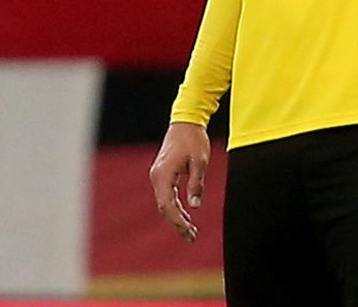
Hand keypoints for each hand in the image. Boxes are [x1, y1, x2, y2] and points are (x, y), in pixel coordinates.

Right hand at [149, 121, 210, 241]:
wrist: (186, 122)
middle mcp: (157, 176)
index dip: (176, 221)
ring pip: (164, 203)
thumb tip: (195, 206)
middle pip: (164, 207)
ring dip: (176, 218)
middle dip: (177, 224)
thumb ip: (196, 183)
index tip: (189, 231)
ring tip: (191, 232)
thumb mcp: (200, 162)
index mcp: (163, 174)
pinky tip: (186, 217)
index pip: (166, 205)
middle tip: (192, 237)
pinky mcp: (162, 174)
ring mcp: (158, 175)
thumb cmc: (194, 140)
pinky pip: (166, 196)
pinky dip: (175, 208)